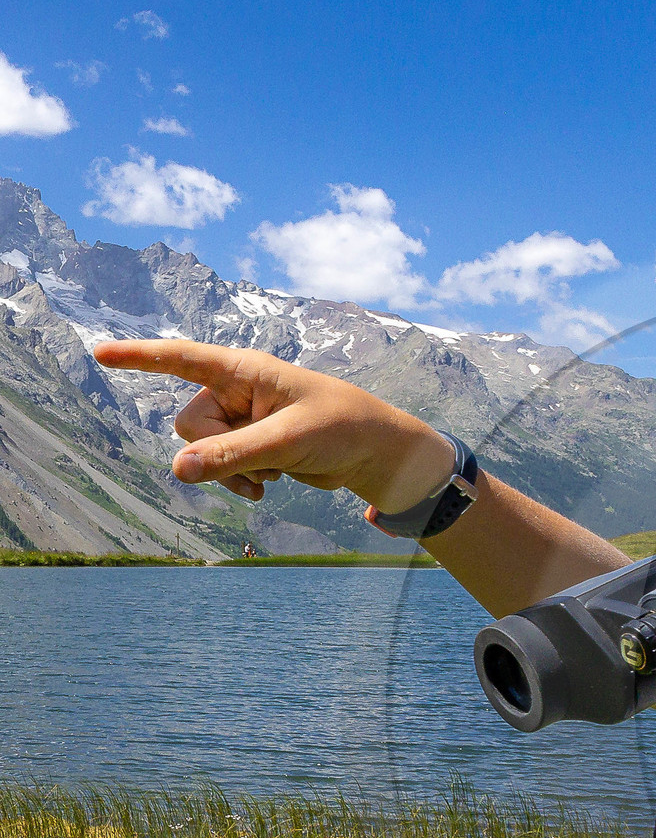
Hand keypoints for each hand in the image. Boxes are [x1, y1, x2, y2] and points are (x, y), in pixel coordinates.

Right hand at [92, 338, 453, 511]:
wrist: (373, 453)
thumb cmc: (341, 428)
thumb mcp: (287, 442)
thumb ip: (233, 454)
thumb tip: (180, 470)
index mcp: (244, 370)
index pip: (182, 359)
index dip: (139, 358)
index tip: (99, 353)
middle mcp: (235, 390)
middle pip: (189, 425)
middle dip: (216, 450)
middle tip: (263, 458)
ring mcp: (240, 419)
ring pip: (201, 452)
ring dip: (229, 472)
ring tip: (270, 476)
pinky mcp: (247, 445)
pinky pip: (218, 468)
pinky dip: (237, 481)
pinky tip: (269, 485)